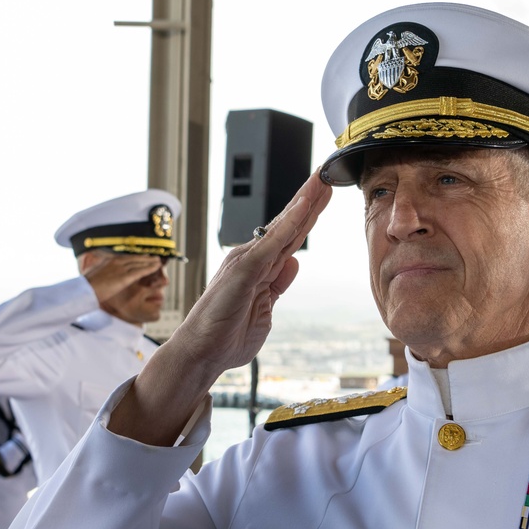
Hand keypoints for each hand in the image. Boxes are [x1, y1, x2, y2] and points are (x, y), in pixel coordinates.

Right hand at [83, 254, 164, 302]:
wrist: (85, 290)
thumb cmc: (88, 285)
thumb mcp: (94, 274)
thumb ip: (102, 271)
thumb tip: (103, 273)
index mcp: (109, 260)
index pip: (126, 258)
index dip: (137, 258)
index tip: (144, 257)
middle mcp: (116, 262)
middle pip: (135, 259)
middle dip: (146, 258)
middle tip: (155, 258)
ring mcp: (121, 268)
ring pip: (139, 264)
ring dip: (151, 262)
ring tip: (159, 262)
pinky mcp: (124, 277)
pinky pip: (140, 271)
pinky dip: (149, 268)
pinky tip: (156, 267)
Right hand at [169, 172, 331, 376]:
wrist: (202, 353)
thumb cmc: (227, 333)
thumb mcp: (265, 309)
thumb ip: (279, 284)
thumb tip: (294, 263)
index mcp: (261, 268)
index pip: (290, 235)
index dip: (308, 215)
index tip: (325, 194)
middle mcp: (253, 259)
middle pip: (288, 223)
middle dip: (308, 199)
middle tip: (327, 174)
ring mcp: (247, 262)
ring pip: (281, 227)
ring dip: (301, 203)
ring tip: (319, 181)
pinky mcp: (242, 272)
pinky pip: (270, 245)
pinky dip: (286, 226)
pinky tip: (301, 209)